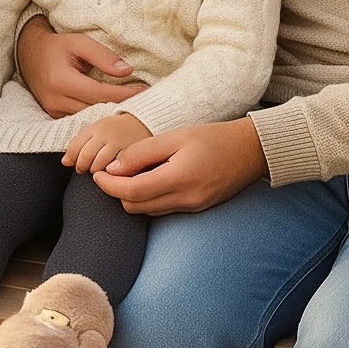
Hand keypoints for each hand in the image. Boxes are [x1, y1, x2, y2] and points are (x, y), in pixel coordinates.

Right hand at [17, 15, 147, 118]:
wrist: (28, 53)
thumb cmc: (57, 46)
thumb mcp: (79, 42)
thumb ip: (103, 56)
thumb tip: (127, 71)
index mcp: (61, 80)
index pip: (100, 93)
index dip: (124, 94)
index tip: (145, 92)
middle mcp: (55, 100)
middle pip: (95, 110)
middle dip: (121, 107)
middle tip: (145, 103)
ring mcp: (53, 111)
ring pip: (89, 118)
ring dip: (110, 113)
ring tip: (133, 107)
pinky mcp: (54, 115)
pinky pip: (80, 119)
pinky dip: (97, 116)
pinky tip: (113, 110)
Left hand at [63, 113, 151, 174]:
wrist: (141, 123)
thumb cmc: (113, 130)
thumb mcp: (94, 131)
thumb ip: (78, 144)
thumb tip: (65, 162)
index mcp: (94, 127)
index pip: (74, 147)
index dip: (72, 159)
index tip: (76, 164)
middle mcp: (104, 133)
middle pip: (85, 156)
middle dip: (82, 167)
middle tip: (84, 170)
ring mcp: (117, 142)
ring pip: (98, 163)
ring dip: (95, 171)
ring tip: (97, 171)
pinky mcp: (129, 152)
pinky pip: (114, 167)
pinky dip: (109, 172)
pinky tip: (110, 171)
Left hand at [93, 117, 268, 215]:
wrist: (251, 150)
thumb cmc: (213, 137)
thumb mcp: (175, 137)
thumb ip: (142, 153)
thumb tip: (114, 167)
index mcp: (179, 179)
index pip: (131, 192)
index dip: (108, 185)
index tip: (97, 173)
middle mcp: (185, 200)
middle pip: (135, 206)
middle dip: (116, 191)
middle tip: (108, 172)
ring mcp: (192, 207)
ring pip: (147, 211)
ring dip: (131, 196)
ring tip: (127, 173)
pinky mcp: (196, 208)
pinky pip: (163, 208)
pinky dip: (149, 197)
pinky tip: (148, 179)